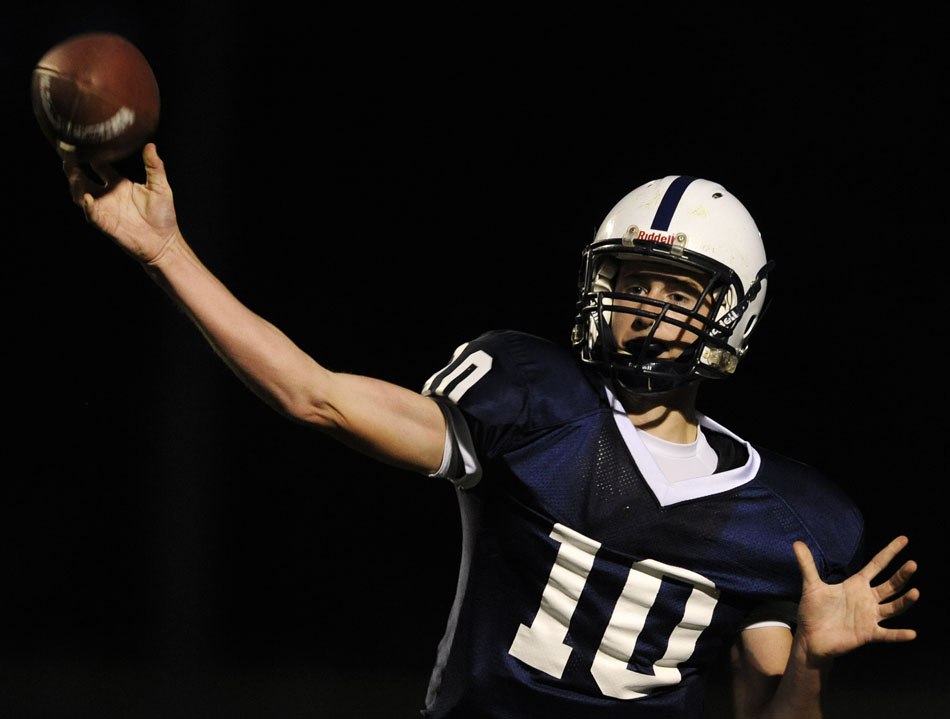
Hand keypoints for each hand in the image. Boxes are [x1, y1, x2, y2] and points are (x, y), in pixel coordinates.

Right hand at [64, 143, 180, 263]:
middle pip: (83, 179)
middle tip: (68, 155)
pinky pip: (92, 214)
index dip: (92, 156)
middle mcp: (108, 195)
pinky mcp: (106, 224)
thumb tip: (151, 145)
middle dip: (73, 168)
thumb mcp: (160, 187)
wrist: (163, 242)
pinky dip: (88, 206)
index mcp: (119, 184)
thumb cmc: (163, 215)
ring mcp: (105, 209)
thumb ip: (154, 167)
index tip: (85, 142)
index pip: (100, 166)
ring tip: (73, 172)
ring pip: (81, 195)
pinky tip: (87, 197)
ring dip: (76, 184)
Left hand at [793, 536, 917, 660]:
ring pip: (893, 607)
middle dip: (902, 575)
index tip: (904, 539)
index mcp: (856, 585)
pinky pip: (886, 634)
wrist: (810, 638)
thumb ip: (807, 564)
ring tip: (915, 592)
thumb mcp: (811, 585)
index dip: (890, 552)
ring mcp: (869, 617)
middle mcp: (867, 599)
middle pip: (890, 585)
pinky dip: (898, 634)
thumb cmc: (814, 611)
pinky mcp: (867, 634)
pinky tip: (912, 633)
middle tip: (913, 564)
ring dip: (905, 601)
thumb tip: (796, 542)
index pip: (877, 564)